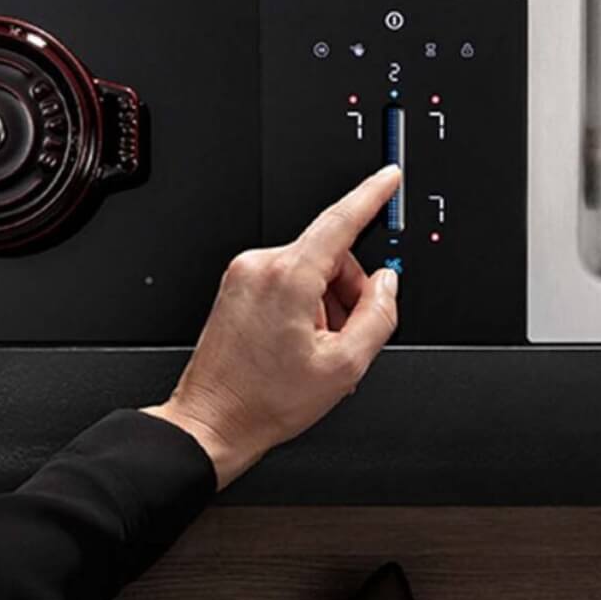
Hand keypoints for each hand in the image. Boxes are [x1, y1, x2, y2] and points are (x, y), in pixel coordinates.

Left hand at [143, 164, 400, 487]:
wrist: (212, 421)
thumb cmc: (265, 401)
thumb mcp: (344, 367)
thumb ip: (378, 315)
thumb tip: (387, 283)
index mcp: (288, 277)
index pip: (340, 220)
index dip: (371, 195)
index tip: (388, 178)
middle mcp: (262, 265)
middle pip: (331, 255)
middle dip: (348, 292)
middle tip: (344, 338)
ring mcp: (245, 274)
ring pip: (311, 269)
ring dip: (325, 303)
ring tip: (315, 350)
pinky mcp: (237, 285)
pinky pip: (287, 279)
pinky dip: (304, 305)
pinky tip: (297, 344)